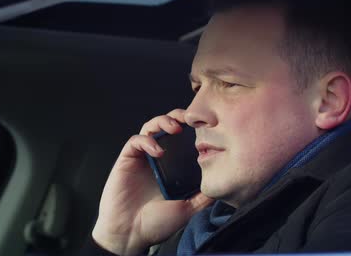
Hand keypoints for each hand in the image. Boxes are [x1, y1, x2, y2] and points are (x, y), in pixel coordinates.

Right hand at [92, 109, 213, 255]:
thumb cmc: (156, 223)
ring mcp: (143, 156)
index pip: (185, 139)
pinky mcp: (128, 158)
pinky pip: (136, 140)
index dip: (193, 129)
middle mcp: (159, 158)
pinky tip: (157, 151)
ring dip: (163, 121)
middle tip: (190, 118)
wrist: (130, 234)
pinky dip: (147, 140)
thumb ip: (203, 196)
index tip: (206, 126)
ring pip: (152, 127)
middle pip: (168, 126)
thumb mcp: (188, 209)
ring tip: (174, 127)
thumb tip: (223, 184)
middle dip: (179, 117)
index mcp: (174, 167)